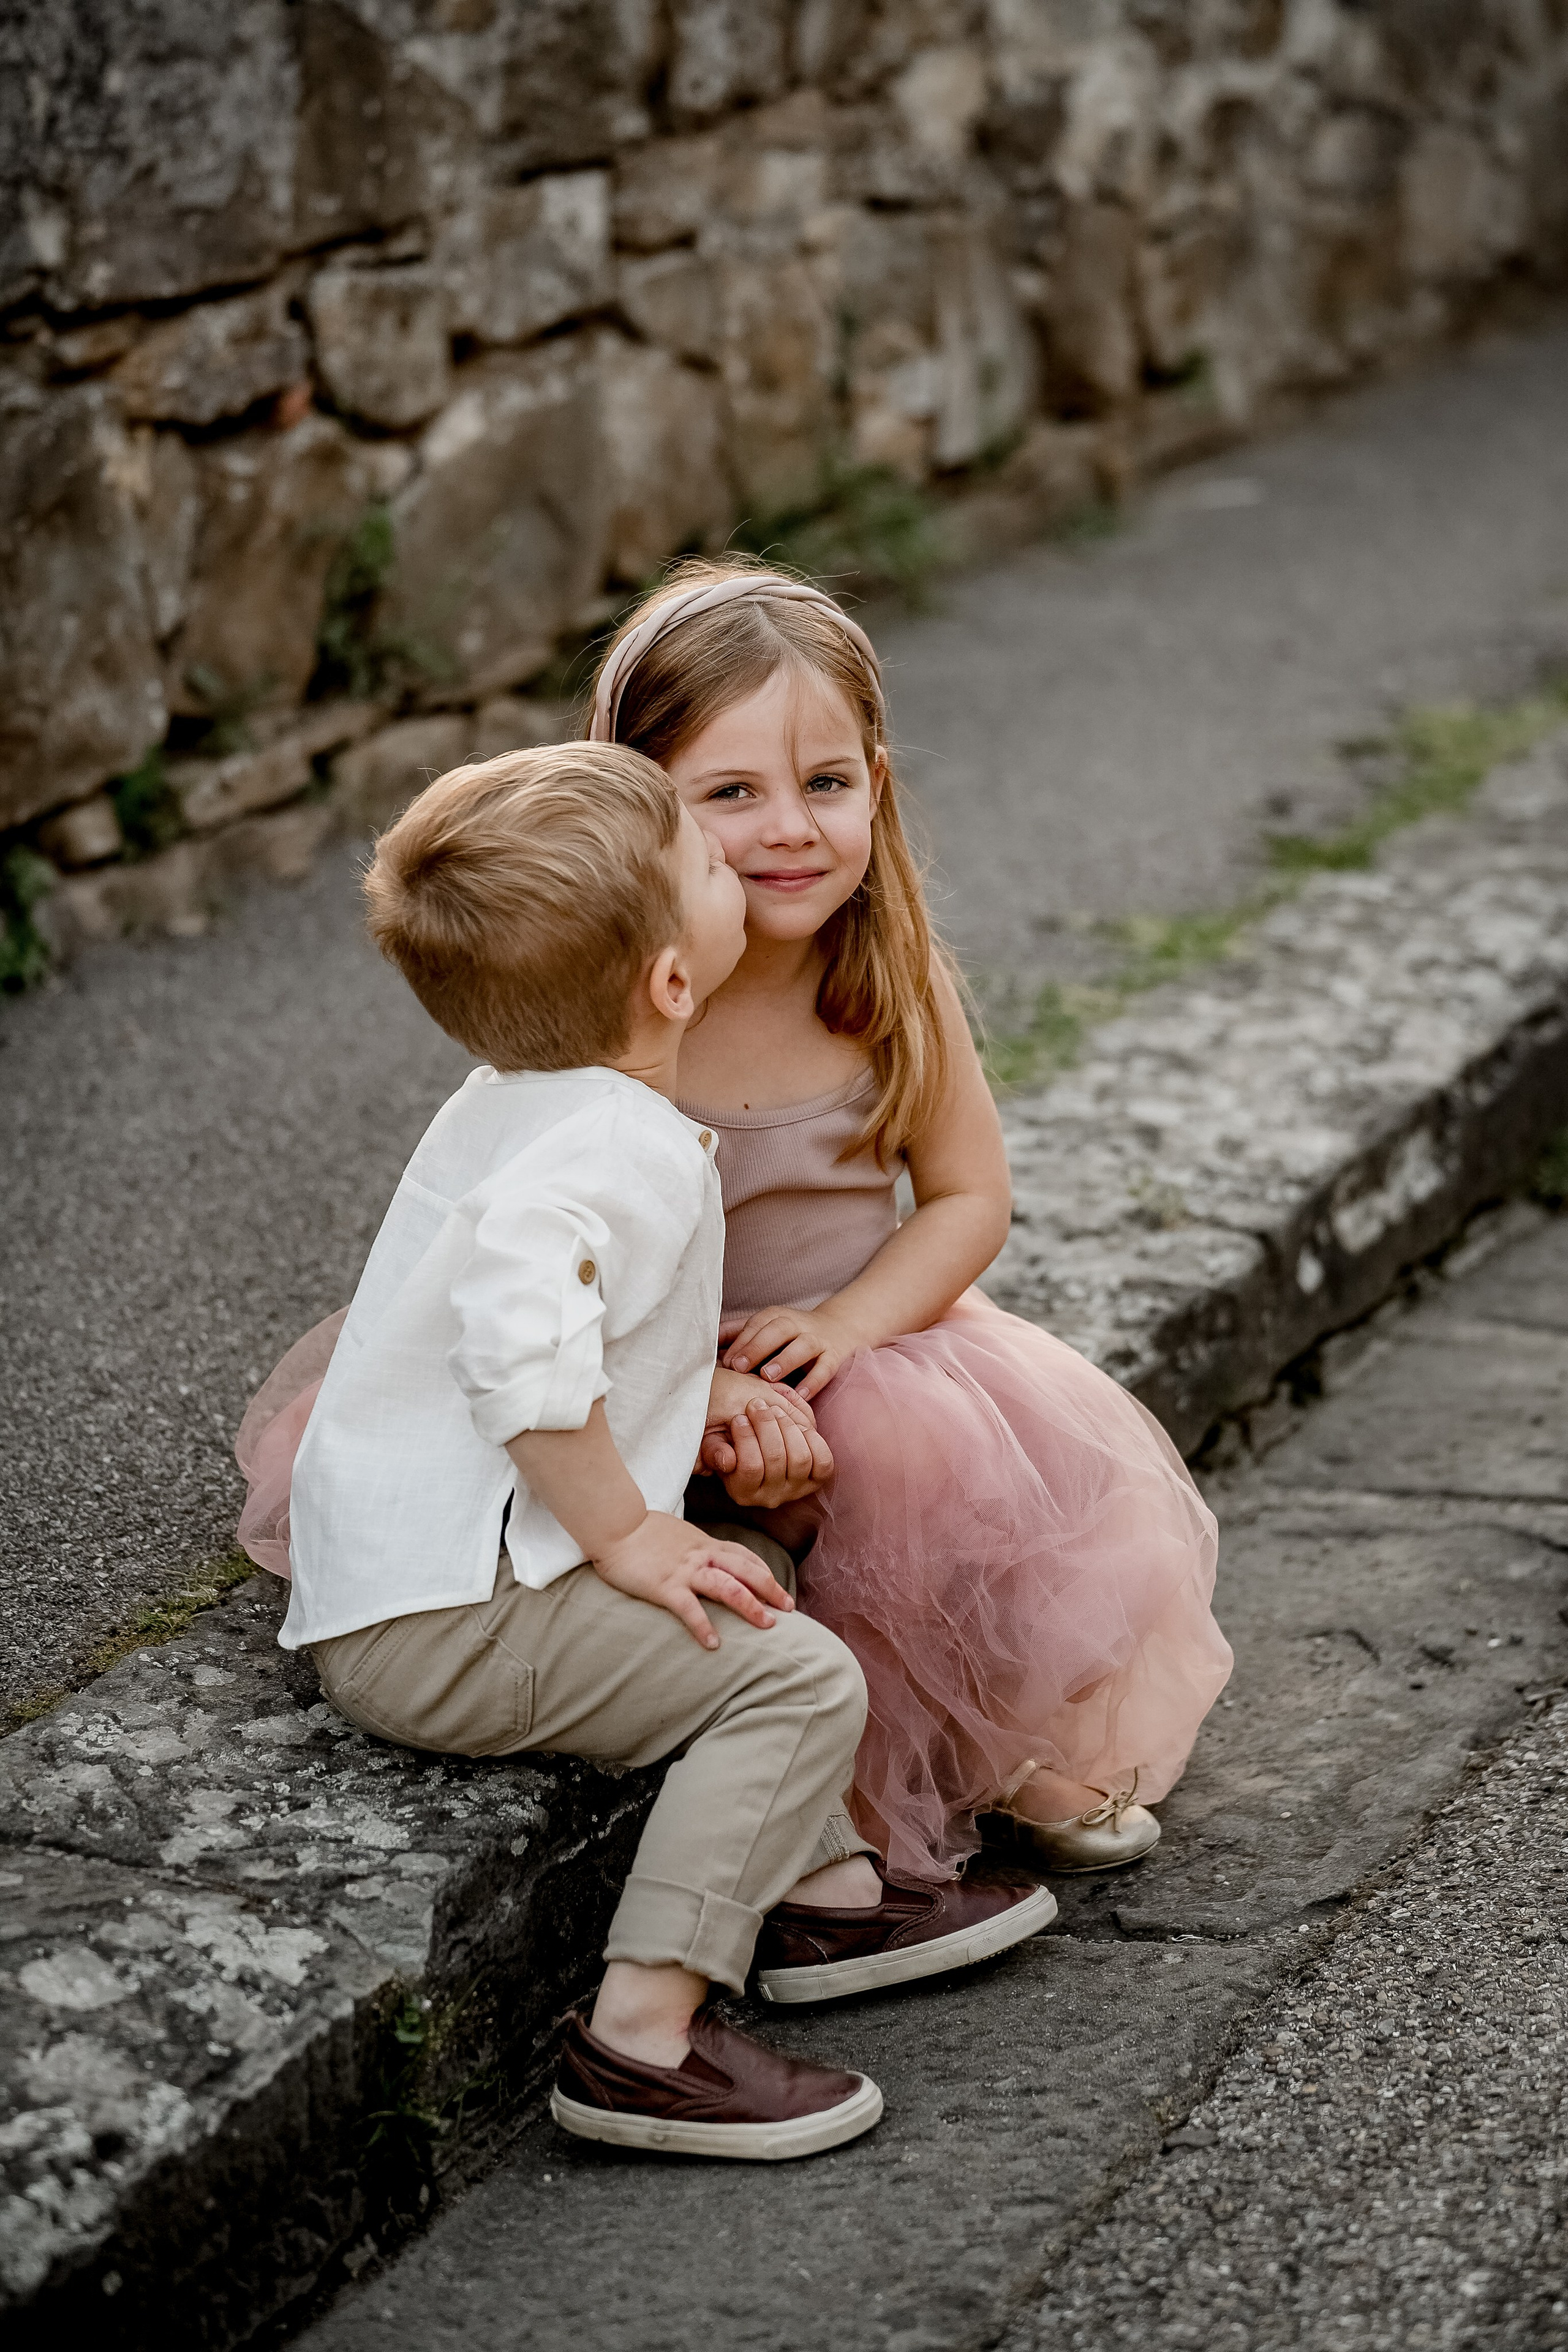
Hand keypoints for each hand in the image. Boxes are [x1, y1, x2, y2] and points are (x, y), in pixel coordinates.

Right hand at [591, 1512, 794, 1650]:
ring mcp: (685, 1571)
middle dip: (771, 1589)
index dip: (764, 1571)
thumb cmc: (640, 1530)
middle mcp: (701, 1555)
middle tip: (788, 1608)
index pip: (743, 1556)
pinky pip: (690, 1609)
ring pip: (728, 1587)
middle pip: (747, 1571)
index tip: (778, 1586)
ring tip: (767, 1625)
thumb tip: (700, 1554)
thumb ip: (691, 1545)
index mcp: (703, 1543)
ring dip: (751, 1606)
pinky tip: (714, 1644)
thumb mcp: (675, 1533)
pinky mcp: (665, 1586)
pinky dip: (704, 1627)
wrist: (614, 1524)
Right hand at [697, 1370, 834, 1508]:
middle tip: (757, 1405)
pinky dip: (812, 1439)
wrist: (759, 1452)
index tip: (739, 1417)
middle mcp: (771, 1497)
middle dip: (766, 1425)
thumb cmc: (734, 1446)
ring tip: (775, 1410)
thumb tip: (727, 1459)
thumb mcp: (716, 1447)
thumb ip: (715, 1450)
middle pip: (776, 1459)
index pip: (750, 1467)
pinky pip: (823, 1461)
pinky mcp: (816, 1480)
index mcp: (744, 1493)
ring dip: (788, 1427)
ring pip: (800, 1458)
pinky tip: (797, 1425)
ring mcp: (796, 1490)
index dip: (745, 1438)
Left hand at [721, 1303, 859, 1402]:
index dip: (740, 1343)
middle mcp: (796, 1325)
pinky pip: (825, 1369)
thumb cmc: (789, 1335)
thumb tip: (701, 1340)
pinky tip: (800, 1395)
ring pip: (803, 1346)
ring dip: (785, 1360)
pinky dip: (813, 1382)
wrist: (838, 1328)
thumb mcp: (764, 1329)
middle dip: (757, 1347)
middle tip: (739, 1367)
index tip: (724, 1363)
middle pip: (778, 1330)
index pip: (756, 1325)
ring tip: (768, 1377)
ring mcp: (817, 1340)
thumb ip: (736, 1334)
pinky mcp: (834, 1357)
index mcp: (775, 1317)